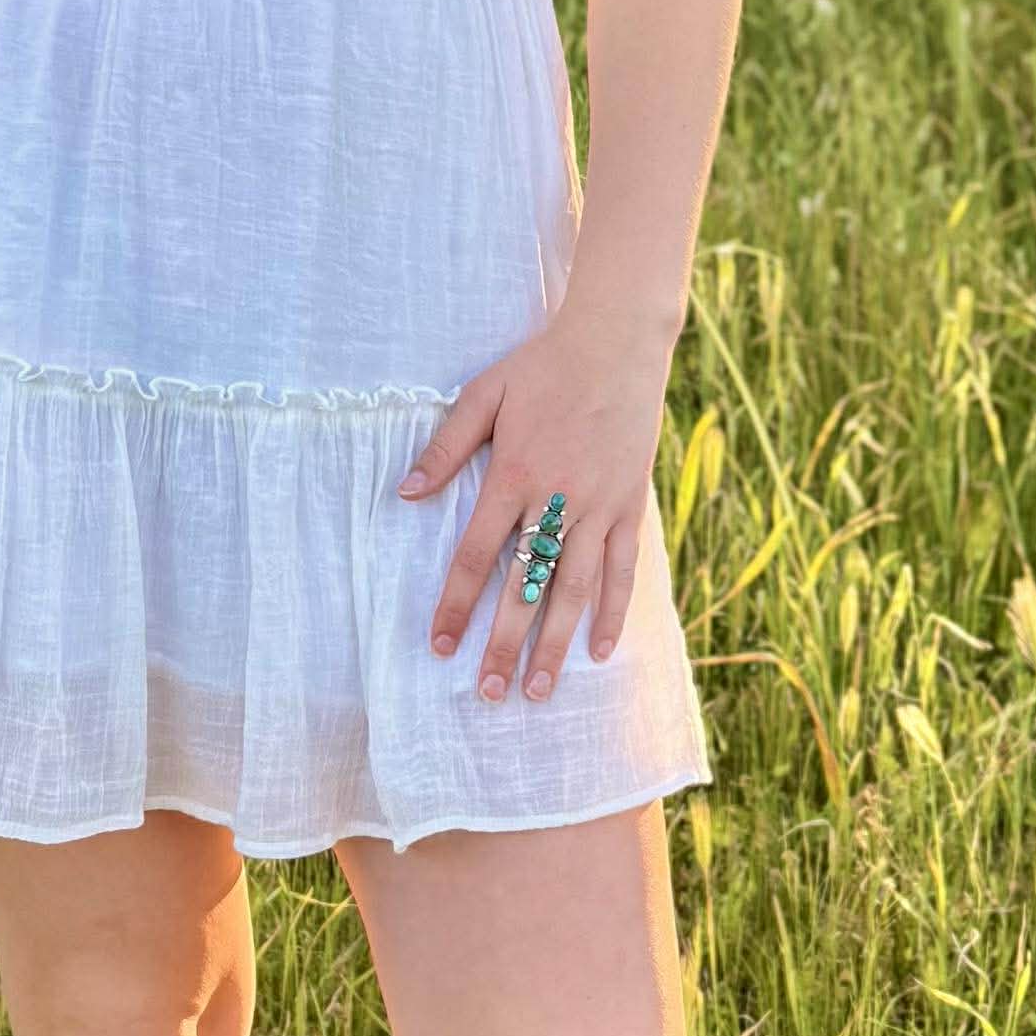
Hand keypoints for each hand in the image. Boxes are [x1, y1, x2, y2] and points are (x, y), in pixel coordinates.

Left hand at [396, 310, 675, 702]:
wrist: (617, 342)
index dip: (457, 604)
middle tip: (488, 694)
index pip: (477, 555)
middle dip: (504, 643)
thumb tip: (405, 494)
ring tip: (538, 689)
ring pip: (575, 588)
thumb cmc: (542, 366)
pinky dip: (613, 612)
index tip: (442, 646)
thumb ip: (445, 447)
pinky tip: (600, 651)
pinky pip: (623, 568)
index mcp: (515, 474)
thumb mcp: (483, 395)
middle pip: (526, 585)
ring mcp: (600, 506)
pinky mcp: (631, 504)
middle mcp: (557, 499)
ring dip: (556, 643)